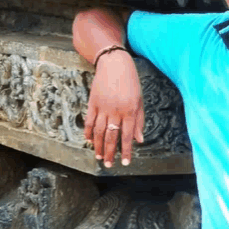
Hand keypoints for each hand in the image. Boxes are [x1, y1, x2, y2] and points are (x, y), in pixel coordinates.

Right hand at [84, 51, 143, 167]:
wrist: (114, 64)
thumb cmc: (130, 81)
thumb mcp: (139, 100)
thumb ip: (139, 121)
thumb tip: (139, 139)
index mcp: (129, 111)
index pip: (127, 136)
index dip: (126, 151)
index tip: (125, 162)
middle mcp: (115, 111)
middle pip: (111, 136)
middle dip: (110, 153)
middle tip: (108, 165)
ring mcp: (102, 107)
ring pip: (99, 131)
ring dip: (98, 146)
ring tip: (98, 156)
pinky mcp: (92, 102)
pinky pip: (90, 121)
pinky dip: (89, 132)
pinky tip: (89, 140)